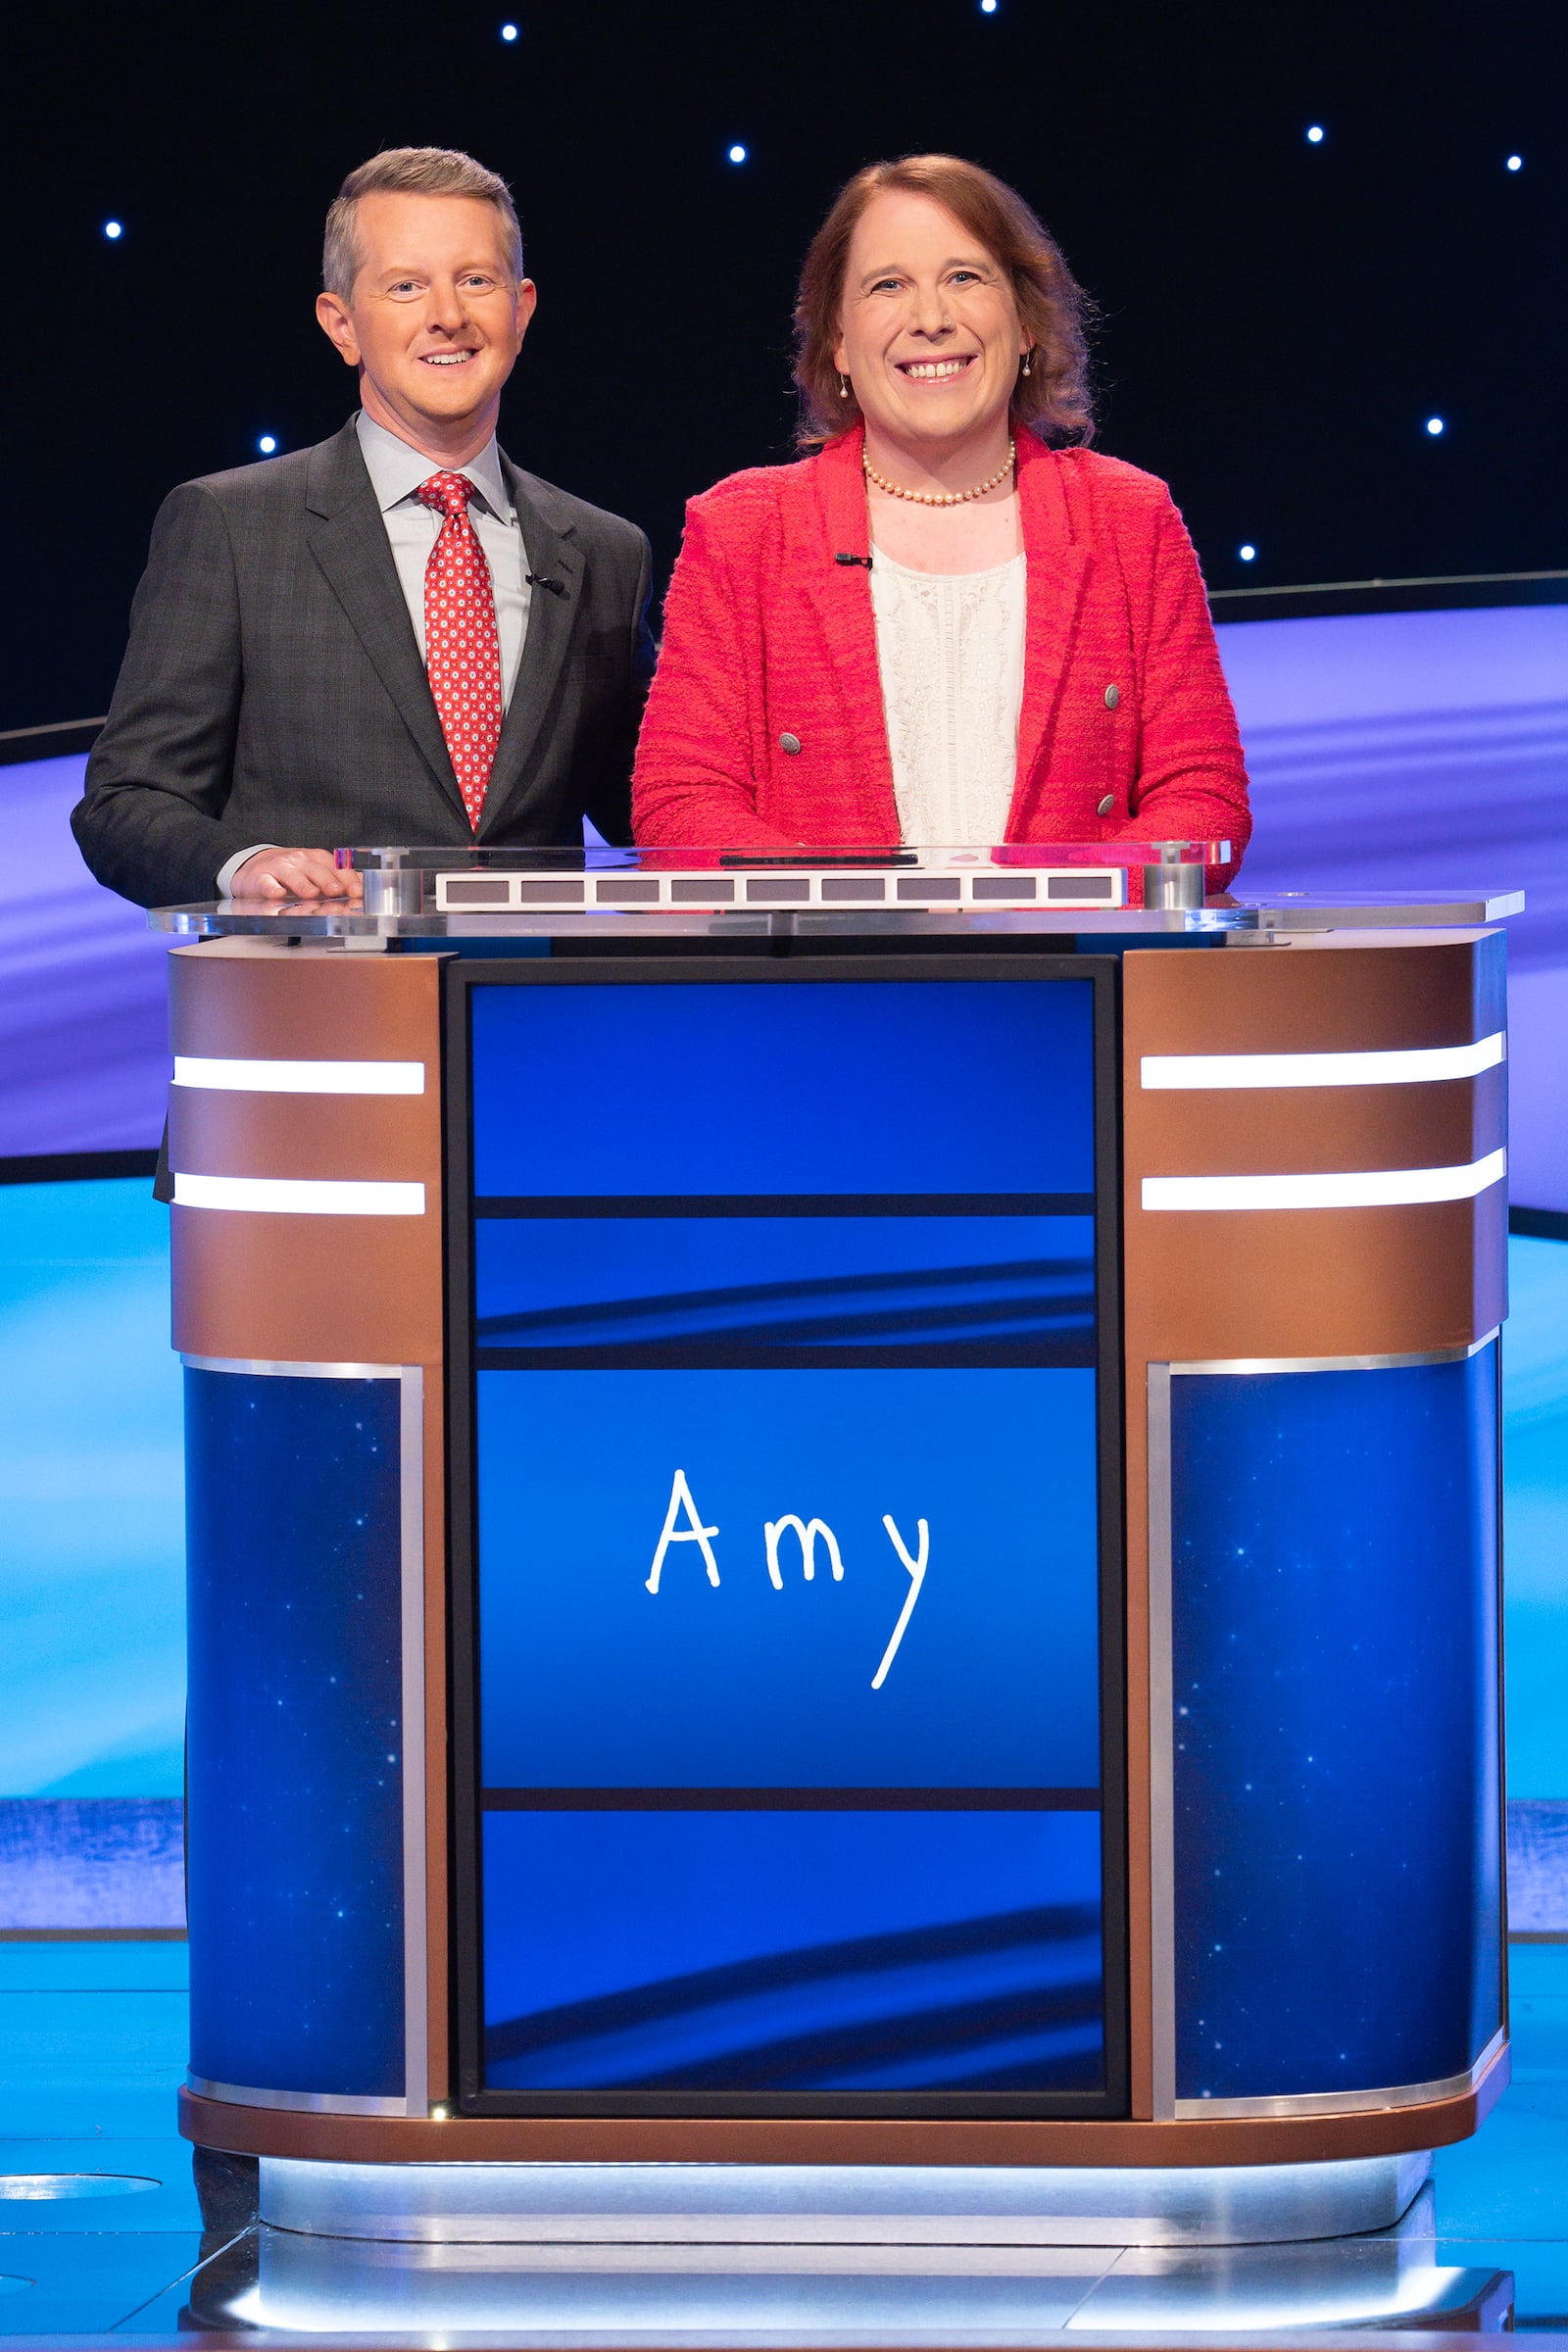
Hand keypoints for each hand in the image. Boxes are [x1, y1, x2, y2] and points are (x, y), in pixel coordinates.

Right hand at [229, 848, 361, 900]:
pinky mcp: (260, 878)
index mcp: (318, 859)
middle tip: (337, 891)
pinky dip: (271, 888)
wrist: (259, 867)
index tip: (358, 891)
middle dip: (328, 880)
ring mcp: (280, 868)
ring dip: (302, 884)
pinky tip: (277, 894)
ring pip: (292, 874)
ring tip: (311, 894)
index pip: (336, 867)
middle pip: (316, 869)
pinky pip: (266, 883)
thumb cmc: (294, 872)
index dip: (348, 879)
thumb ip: (340, 880)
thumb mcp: (319, 873)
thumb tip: (364, 888)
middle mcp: (300, 860)